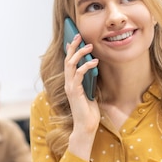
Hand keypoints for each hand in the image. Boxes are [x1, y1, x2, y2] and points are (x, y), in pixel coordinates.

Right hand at [64, 33, 99, 158]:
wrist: (86, 126)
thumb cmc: (89, 112)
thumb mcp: (91, 92)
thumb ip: (90, 81)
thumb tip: (94, 68)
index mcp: (71, 82)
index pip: (68, 62)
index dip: (70, 50)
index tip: (75, 39)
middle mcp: (68, 83)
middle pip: (67, 60)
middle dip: (73, 46)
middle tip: (79, 35)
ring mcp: (70, 87)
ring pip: (71, 64)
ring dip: (80, 53)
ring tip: (89, 46)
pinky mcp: (74, 92)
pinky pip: (79, 74)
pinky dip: (86, 66)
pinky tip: (94, 62)